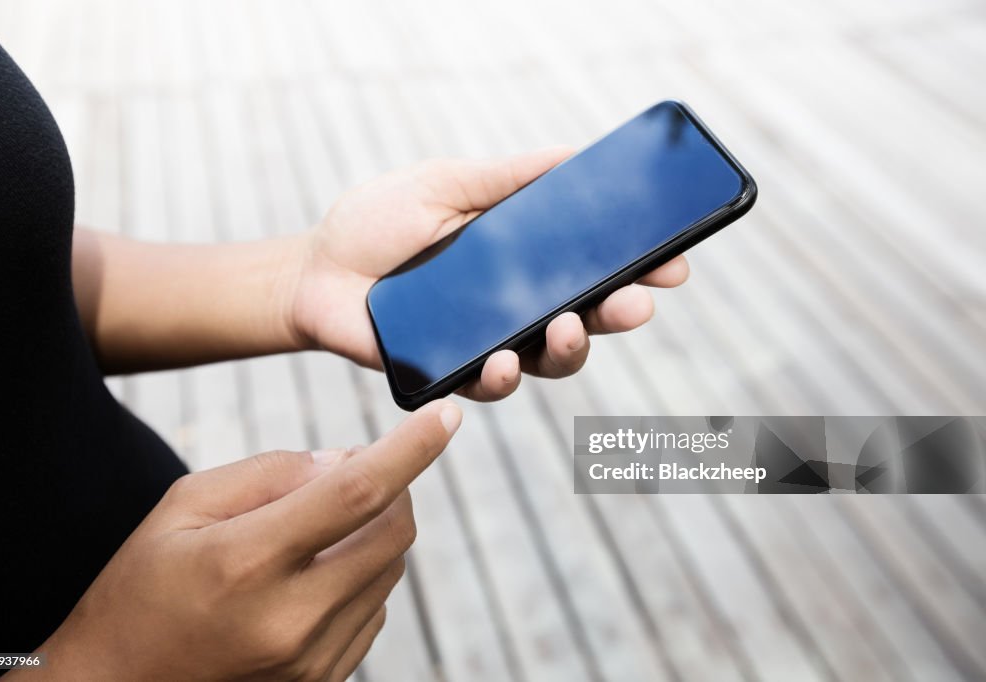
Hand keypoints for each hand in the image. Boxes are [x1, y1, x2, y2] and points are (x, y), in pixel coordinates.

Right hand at [18, 400, 462, 681]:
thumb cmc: (141, 588)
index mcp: (249, 562)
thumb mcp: (183, 506)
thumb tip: (349, 459)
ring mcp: (312, 660)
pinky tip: (312, 577)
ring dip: (375, 532)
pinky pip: (374, 610)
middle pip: (393, 529)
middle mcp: (291, 618)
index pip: (358, 491)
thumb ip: (271, 474)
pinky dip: (361, 576)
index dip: (411, 447)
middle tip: (355, 472)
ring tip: (316, 531)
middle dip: (393, 486)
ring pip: (390, 568)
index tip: (447, 415)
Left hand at [288, 148, 689, 400]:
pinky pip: (491, 383)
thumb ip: (507, 178)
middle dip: (621, 312)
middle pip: (589, 316)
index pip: (593, 263)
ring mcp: (489, 340)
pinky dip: (503, 376)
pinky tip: (502, 361)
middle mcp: (516, 302)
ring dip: (573, 348)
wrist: (314, 271)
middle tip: (636, 302)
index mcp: (523, 255)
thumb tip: (575, 155)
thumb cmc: (377, 223)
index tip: (673, 263)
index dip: (637, 267)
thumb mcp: (445, 184)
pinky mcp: (452, 371)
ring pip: (553, 359)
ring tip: (568, 326)